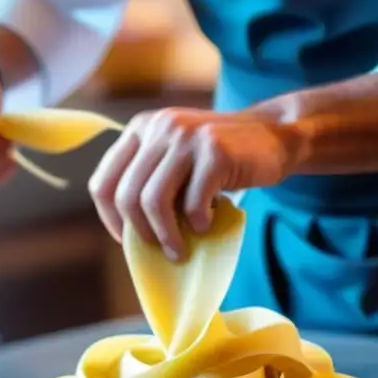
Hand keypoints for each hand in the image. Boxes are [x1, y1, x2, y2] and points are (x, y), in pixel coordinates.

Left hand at [87, 108, 303, 260]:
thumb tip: (130, 234)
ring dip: (166, 236)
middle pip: (128, 196)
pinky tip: (208, 223)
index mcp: (141, 128)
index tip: (128, 240)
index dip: (110, 219)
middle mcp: (159, 127)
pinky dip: (198, 223)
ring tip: (180, 251)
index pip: (103, 181)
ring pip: (154, 201)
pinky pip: (193, 203)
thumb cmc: (220, 160)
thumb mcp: (177, 158)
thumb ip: (151, 180)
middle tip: (161, 251)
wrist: (273, 136)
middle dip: (141, 233)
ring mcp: (187, 136)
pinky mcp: (215, 151)